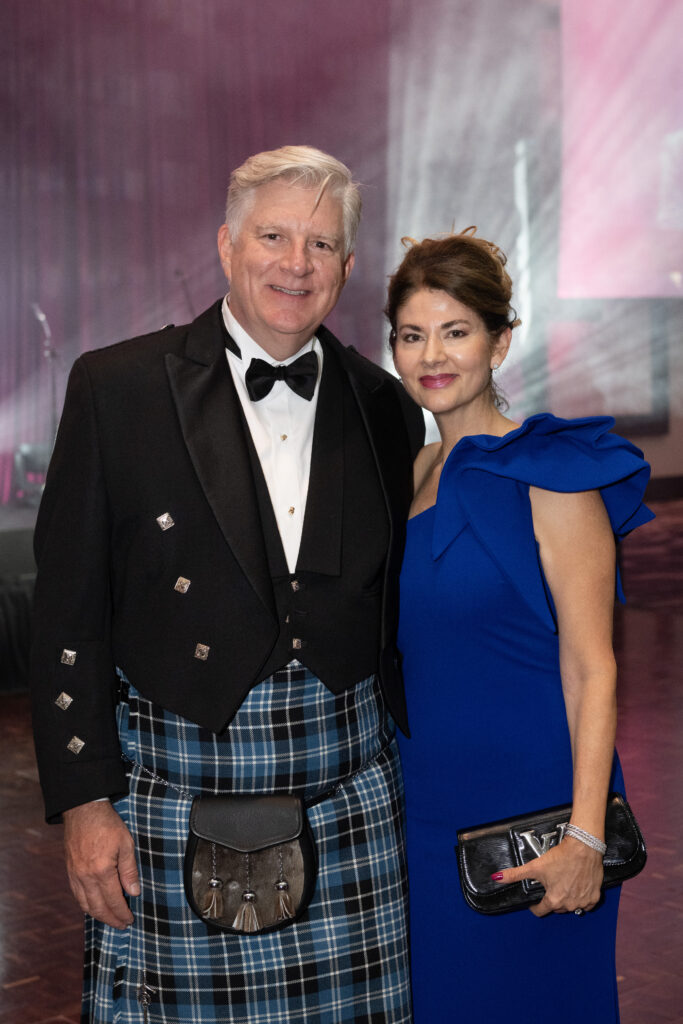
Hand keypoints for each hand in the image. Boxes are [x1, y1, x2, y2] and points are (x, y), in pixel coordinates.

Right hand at [63, 800, 139, 928]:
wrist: (83, 810)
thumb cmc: (107, 824)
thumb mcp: (126, 844)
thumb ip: (129, 870)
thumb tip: (134, 892)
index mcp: (101, 871)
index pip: (113, 901)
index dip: (122, 913)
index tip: (129, 920)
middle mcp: (85, 877)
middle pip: (98, 908)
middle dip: (111, 919)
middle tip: (121, 925)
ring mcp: (75, 875)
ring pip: (85, 904)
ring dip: (98, 915)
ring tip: (109, 919)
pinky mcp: (69, 871)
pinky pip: (77, 895)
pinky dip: (86, 904)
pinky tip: (93, 905)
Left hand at [492, 837, 603, 916]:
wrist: (583, 847)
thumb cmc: (560, 856)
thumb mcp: (535, 866)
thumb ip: (515, 874)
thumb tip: (496, 878)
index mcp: (554, 900)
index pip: (540, 911)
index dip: (535, 906)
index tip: (535, 900)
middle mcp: (569, 905)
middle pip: (556, 908)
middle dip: (552, 899)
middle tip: (551, 885)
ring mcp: (583, 902)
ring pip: (571, 906)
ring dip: (567, 899)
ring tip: (564, 884)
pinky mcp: (594, 897)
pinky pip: (586, 904)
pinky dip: (582, 899)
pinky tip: (577, 887)